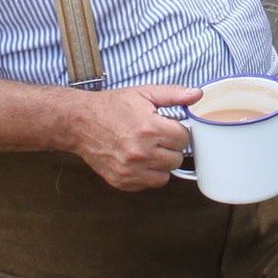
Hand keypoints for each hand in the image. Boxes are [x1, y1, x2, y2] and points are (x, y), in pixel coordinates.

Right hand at [68, 83, 199, 190]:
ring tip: (148, 149)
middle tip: (157, 137)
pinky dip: (148, 174)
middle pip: (177, 158)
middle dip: (170, 147)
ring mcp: (130, 170)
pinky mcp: (122, 181)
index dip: (178, 131)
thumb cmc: (112, 107)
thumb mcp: (144, 93)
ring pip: (166, 175)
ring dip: (161, 163)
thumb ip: (173, 94)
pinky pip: (149, 184)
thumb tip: (197, 94)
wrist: (80, 122)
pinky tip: (138, 160)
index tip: (167, 127)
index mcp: (150, 129)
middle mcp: (141, 152)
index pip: (184, 138)